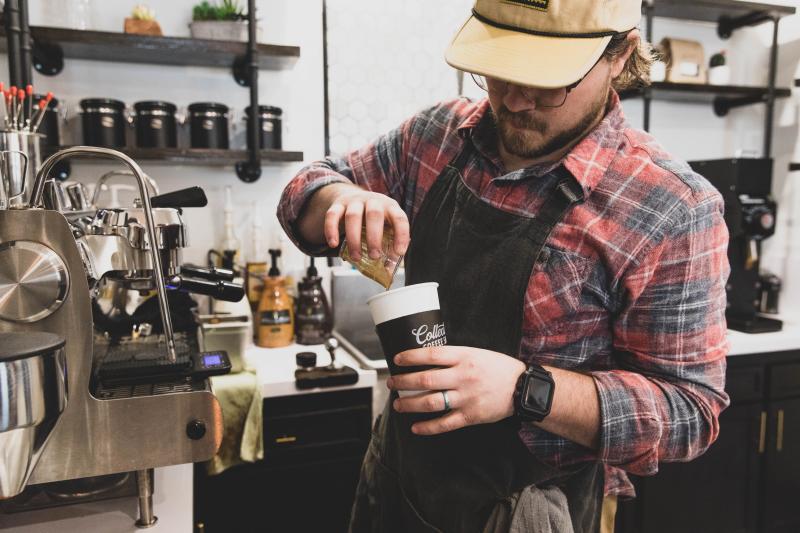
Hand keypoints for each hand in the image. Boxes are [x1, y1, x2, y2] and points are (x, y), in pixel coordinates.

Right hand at [323, 185, 408, 260]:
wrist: (355, 198)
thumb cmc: (374, 219)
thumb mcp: (386, 227)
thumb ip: (388, 247)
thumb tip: (388, 270)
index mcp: (390, 207)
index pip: (399, 218)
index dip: (401, 235)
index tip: (399, 252)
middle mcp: (373, 201)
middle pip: (374, 215)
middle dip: (374, 238)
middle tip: (374, 256)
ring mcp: (355, 201)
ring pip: (353, 216)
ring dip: (354, 238)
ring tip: (356, 257)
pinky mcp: (338, 204)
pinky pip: (332, 215)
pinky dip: (331, 230)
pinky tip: (334, 244)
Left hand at [387, 346, 526, 434]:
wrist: (523, 387)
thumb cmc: (499, 368)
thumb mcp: (476, 353)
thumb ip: (454, 356)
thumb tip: (427, 359)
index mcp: (464, 357)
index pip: (431, 355)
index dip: (411, 357)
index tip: (397, 359)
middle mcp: (463, 376)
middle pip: (425, 379)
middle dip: (403, 382)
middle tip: (392, 383)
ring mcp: (467, 398)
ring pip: (430, 402)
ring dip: (410, 404)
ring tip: (398, 404)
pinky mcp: (471, 416)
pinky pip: (445, 423)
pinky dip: (428, 427)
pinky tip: (416, 427)